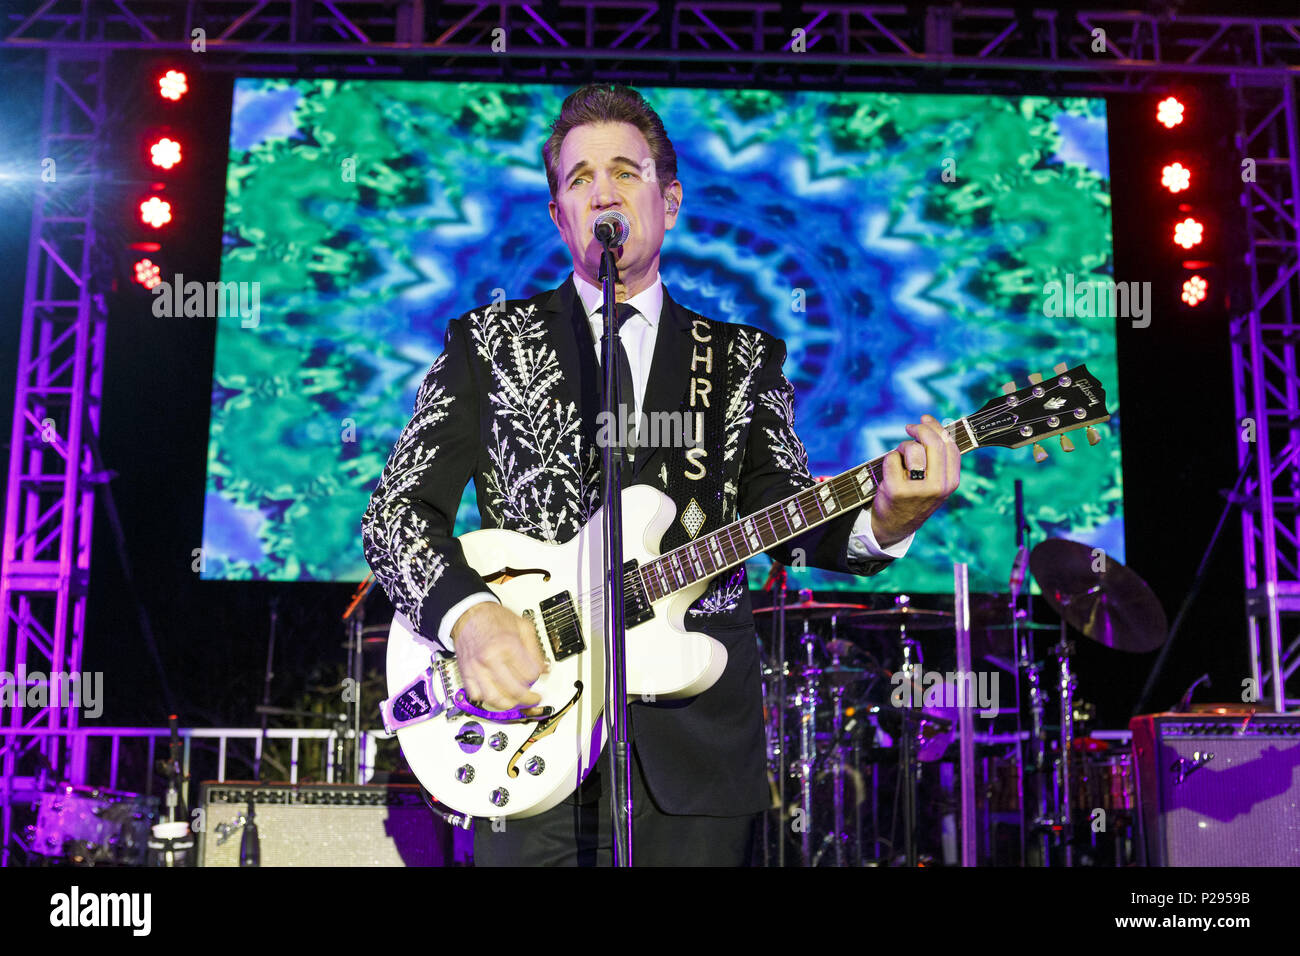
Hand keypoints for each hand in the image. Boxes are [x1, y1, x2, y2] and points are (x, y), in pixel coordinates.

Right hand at [449, 603, 547, 711]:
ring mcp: (477, 668)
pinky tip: (496, 694)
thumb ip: (535, 649)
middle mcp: (491, 658)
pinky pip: (476, 696)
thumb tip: (544, 668)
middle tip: (533, 698)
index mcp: (507, 645)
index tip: (537, 675)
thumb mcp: (523, 626)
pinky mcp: (466, 673)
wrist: (468, 614)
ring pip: (495, 699)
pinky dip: (487, 700)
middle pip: (515, 691)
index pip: (529, 674)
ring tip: (516, 701)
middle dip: (528, 698)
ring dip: (509, 704)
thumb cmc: (494, 618)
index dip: (537, 676)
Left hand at [871, 414, 960, 548]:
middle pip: (933, 443)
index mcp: (951, 482)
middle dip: (919, 429)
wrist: (895, 525)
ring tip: (899, 457)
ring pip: (912, 449)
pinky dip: (889, 460)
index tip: (925, 419)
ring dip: (903, 446)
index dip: (937, 428)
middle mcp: (938, 487)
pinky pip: (892, 458)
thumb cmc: (914, 496)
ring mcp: (918, 489)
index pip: (950, 446)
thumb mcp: (935, 481)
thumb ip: (937, 458)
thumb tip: (931, 423)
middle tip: (909, 427)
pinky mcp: (897, 490)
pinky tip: (889, 471)